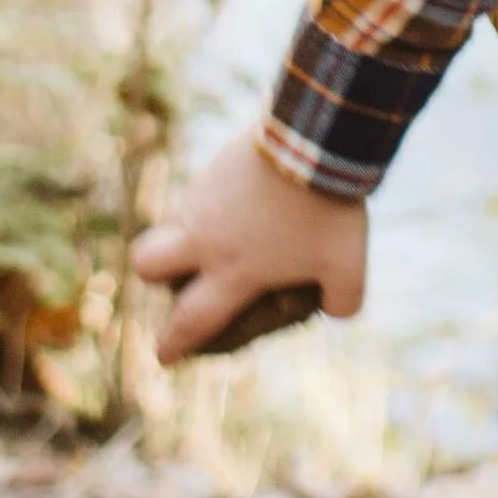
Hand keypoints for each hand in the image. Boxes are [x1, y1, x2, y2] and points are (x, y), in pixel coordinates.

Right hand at [134, 126, 368, 364]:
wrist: (314, 142)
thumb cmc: (329, 212)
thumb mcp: (350, 268)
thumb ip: (342, 301)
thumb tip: (335, 309)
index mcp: (233, 272)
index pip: (191, 319)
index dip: (174, 343)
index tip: (163, 356)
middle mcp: (206, 238)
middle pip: (147, 264)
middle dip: (153, 277)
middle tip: (177, 278)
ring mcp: (203, 198)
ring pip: (169, 223)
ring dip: (182, 235)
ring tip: (222, 232)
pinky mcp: (214, 167)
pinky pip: (197, 192)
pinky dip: (210, 203)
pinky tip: (245, 197)